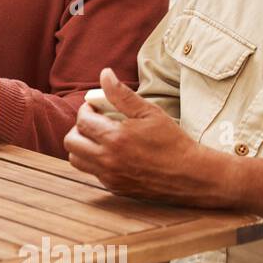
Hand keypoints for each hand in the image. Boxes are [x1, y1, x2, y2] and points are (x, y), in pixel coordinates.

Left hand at [64, 68, 206, 202]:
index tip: (95, 108)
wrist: (191, 175)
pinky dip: (95, 161)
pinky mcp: (115, 188)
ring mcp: (109, 176)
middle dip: (78, 128)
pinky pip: (93, 172)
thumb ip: (122, 94)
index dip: (85, 110)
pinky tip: (112, 154)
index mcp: (114, 138)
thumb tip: (104, 74)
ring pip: (77, 160)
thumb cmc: (172, 141)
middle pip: (71, 142)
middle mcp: (107, 159)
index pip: (82, 121)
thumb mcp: (149, 112)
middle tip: (94, 123)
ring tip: (99, 138)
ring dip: (82, 146)